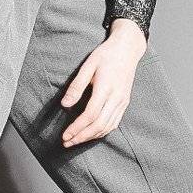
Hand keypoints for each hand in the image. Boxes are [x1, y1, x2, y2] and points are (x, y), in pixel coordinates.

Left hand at [61, 19, 146, 146]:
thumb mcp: (88, 65)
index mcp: (106, 88)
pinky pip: (113, 123)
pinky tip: (90, 134)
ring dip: (90, 137)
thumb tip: (65, 105)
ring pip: (107, 127)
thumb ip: (76, 86)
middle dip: (81, 137)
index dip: (77, 127)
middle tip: (67, 143)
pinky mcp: (124, 103)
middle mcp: (116, 98)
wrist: (128, 49)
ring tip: (75, 141)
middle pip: (99, 125)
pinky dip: (101, 132)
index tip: (65, 135)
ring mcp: (122, 102)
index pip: (90, 114)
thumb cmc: (106, 55)